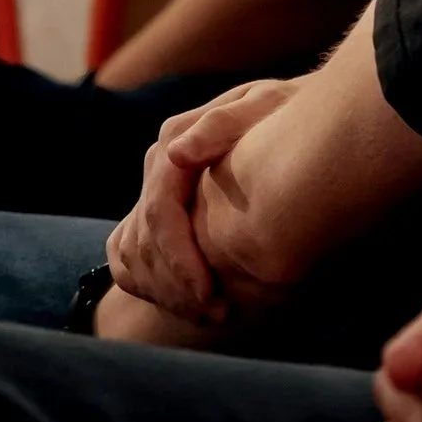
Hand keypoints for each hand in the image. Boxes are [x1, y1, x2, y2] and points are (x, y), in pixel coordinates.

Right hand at [104, 75, 294, 328]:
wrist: (290, 112)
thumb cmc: (286, 113)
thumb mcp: (265, 105)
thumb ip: (222, 125)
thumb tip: (177, 155)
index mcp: (176, 139)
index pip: (159, 212)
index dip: (180, 260)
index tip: (211, 293)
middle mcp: (158, 165)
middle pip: (144, 241)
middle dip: (178, 286)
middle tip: (219, 314)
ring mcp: (154, 187)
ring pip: (133, 255)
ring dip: (167, 293)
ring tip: (214, 316)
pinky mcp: (157, 209)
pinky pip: (131, 257)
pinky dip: (152, 287)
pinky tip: (191, 307)